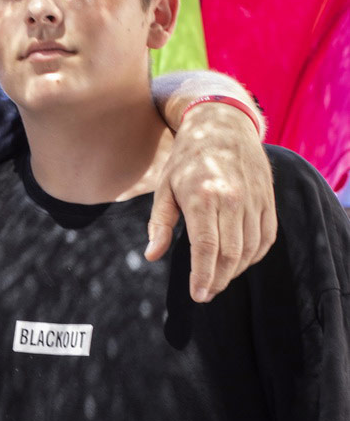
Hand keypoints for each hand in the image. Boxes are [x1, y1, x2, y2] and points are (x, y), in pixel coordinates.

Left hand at [146, 103, 276, 302]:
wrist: (224, 125)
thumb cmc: (188, 159)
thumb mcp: (165, 187)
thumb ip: (160, 223)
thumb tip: (152, 255)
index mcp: (203, 196)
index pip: (206, 247)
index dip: (202, 276)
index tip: (197, 295)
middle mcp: (232, 199)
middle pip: (230, 254)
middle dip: (217, 280)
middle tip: (205, 294)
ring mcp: (254, 199)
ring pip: (249, 249)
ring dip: (234, 271)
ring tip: (218, 280)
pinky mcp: (268, 200)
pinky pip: (266, 238)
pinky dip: (254, 256)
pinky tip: (238, 262)